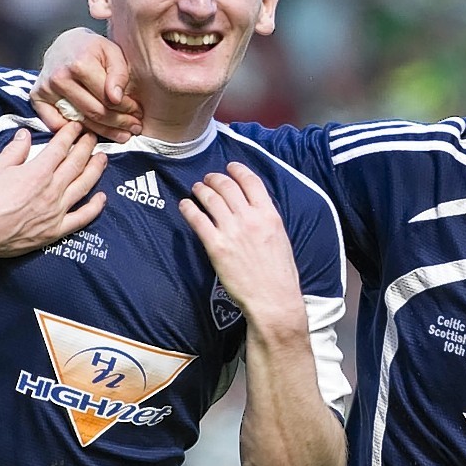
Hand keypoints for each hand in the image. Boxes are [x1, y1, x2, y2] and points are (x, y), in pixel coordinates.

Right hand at [0, 122, 107, 256]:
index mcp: (38, 171)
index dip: (71, 134)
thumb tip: (24, 135)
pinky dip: (95, 207)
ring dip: (96, 170)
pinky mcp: (56, 230)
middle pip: (76, 163)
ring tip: (102, 158)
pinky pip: (82, 217)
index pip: (61, 147)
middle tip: (93, 137)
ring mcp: (57, 210)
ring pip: (84, 186)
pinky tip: (101, 197)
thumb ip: (14, 150)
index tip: (77, 126)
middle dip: (86, 147)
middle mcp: (52, 189)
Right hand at [31, 28, 142, 141]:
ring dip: (105, 132)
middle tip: (134, 128)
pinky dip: (76, 133)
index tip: (138, 114)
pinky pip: (57, 125)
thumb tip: (116, 98)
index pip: (108, 98)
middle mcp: (59, 77)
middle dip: (119, 123)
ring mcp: (46, 89)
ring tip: (123, 135)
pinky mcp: (37, 98)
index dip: (127, 109)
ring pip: (80, 122)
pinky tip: (94, 134)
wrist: (64, 44)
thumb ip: (119, 74)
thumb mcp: (112, 52)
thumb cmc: (91, 49)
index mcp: (79, 63)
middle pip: (95, 112)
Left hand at [180, 163, 304, 326]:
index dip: (237, 170)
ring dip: (201, 189)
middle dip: (215, 178)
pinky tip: (185, 205)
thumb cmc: (279, 274)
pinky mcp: (216, 246)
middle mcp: (250, 218)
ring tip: (197, 188)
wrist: (273, 299)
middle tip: (209, 179)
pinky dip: (189, 208)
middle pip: (227, 186)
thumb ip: (266, 220)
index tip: (230, 167)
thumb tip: (254, 210)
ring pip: (211, 198)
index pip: (251, 181)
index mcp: (269, 215)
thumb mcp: (281, 238)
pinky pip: (198, 219)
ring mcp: (232, 231)